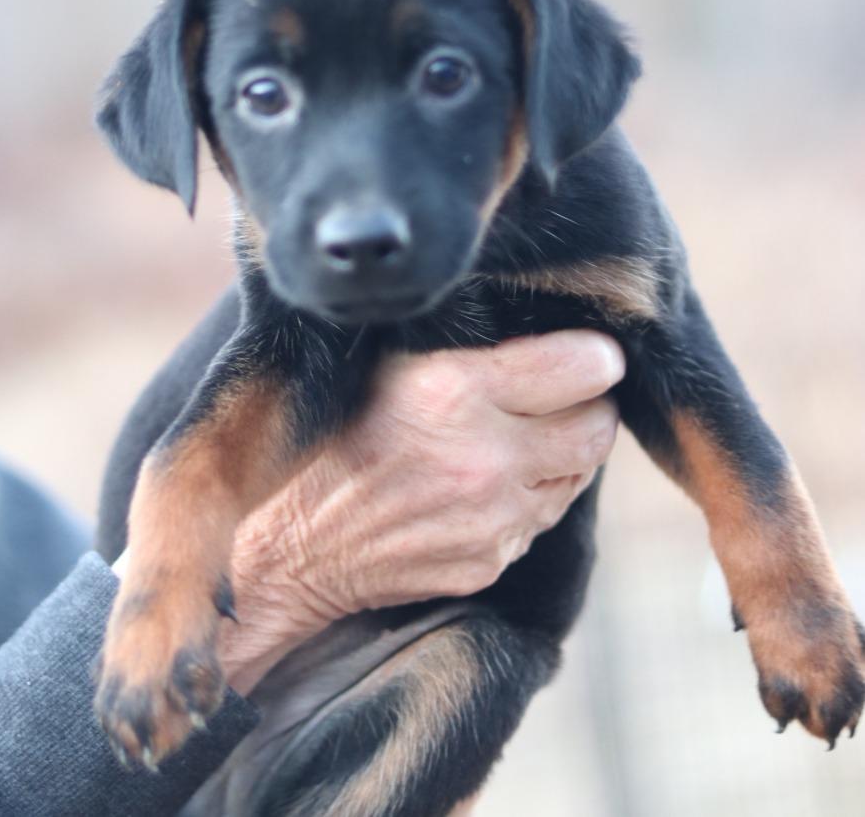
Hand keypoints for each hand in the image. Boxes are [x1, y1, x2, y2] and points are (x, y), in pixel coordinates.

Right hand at [215, 329, 623, 692]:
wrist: (293, 547)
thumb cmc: (332, 438)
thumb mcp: (387, 368)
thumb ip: (465, 347)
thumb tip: (542, 330)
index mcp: (456, 393)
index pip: (586, 366)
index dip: (594, 357)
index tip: (588, 355)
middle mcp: (485, 459)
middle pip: (598, 427)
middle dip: (590, 406)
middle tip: (565, 397)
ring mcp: (494, 519)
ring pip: (578, 475)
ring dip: (561, 454)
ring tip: (518, 441)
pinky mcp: (492, 561)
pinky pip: (541, 519)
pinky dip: (529, 498)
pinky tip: (484, 487)